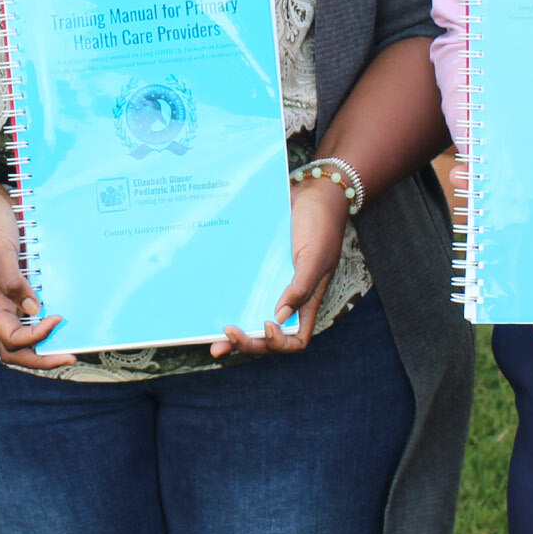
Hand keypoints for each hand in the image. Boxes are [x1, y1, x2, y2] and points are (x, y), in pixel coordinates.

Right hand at [0, 176, 76, 370]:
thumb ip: (13, 281)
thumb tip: (35, 309)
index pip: (12, 339)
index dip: (35, 338)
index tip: (57, 318)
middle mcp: (2, 303)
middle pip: (19, 346)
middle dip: (43, 356)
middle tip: (71, 356)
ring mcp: (12, 292)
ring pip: (28, 329)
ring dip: (48, 338)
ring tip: (73, 337)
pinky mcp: (22, 279)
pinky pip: (36, 305)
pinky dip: (51, 312)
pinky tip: (70, 306)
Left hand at [212, 176, 347, 357]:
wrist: (312, 191)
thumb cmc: (321, 224)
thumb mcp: (316, 256)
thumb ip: (302, 287)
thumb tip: (279, 316)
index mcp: (307, 300)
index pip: (296, 339)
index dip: (280, 343)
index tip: (265, 325)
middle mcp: (288, 297)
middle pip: (268, 336)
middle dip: (249, 342)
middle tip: (228, 334)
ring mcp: (271, 283)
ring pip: (251, 317)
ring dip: (234, 334)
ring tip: (214, 339)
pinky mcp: (257, 269)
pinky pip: (242, 291)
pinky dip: (229, 302)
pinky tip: (211, 306)